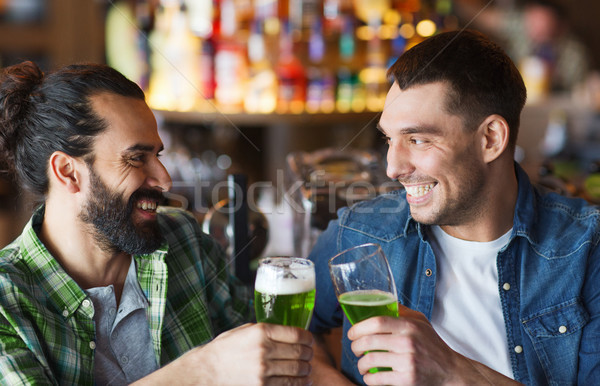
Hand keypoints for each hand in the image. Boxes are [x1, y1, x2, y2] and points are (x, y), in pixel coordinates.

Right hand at [192, 323, 313, 384]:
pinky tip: (303, 381)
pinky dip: (300, 384)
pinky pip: (289, 385)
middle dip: (308, 354)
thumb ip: (266, 331)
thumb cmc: (224, 351)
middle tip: (309, 355)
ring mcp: (263, 371)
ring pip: (298, 370)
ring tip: (307, 369)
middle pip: (300, 353)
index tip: (309, 340)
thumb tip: (288, 333)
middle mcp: (264, 350)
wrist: (205, 372)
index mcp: (261, 332)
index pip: (296, 334)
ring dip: (307, 370)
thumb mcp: (243, 331)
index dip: (308, 338)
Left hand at [347, 305, 517, 384]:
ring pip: (370, 361)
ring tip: (362, 364)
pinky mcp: (407, 379)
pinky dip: (368, 379)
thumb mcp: (420, 321)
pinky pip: (377, 379)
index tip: (351, 333)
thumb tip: (379, 299)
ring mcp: (407, 362)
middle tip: (355, 348)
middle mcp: (407, 342)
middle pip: (368, 341)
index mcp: (409, 326)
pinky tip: (369, 376)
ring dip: (360, 364)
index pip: (377, 322)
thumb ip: (401, 311)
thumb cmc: (432, 344)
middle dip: (355, 346)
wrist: (450, 370)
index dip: (358, 327)